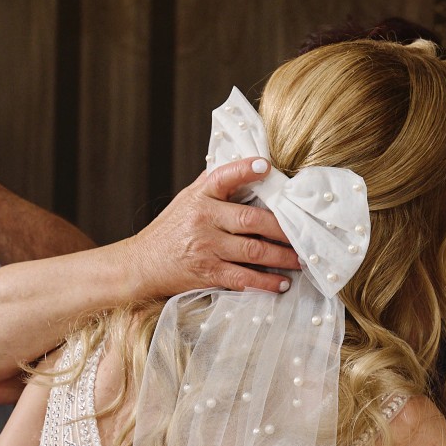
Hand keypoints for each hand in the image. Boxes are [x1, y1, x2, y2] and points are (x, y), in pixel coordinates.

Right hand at [119, 158, 300, 296]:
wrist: (140, 265)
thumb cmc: (169, 230)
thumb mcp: (186, 200)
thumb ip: (213, 184)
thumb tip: (246, 162)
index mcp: (200, 197)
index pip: (223, 177)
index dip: (245, 169)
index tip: (267, 166)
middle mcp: (203, 220)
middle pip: (251, 219)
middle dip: (283, 227)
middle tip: (305, 231)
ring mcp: (206, 248)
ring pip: (254, 250)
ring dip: (283, 256)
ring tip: (301, 259)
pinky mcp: (207, 273)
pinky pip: (243, 278)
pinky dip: (265, 282)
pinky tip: (281, 283)